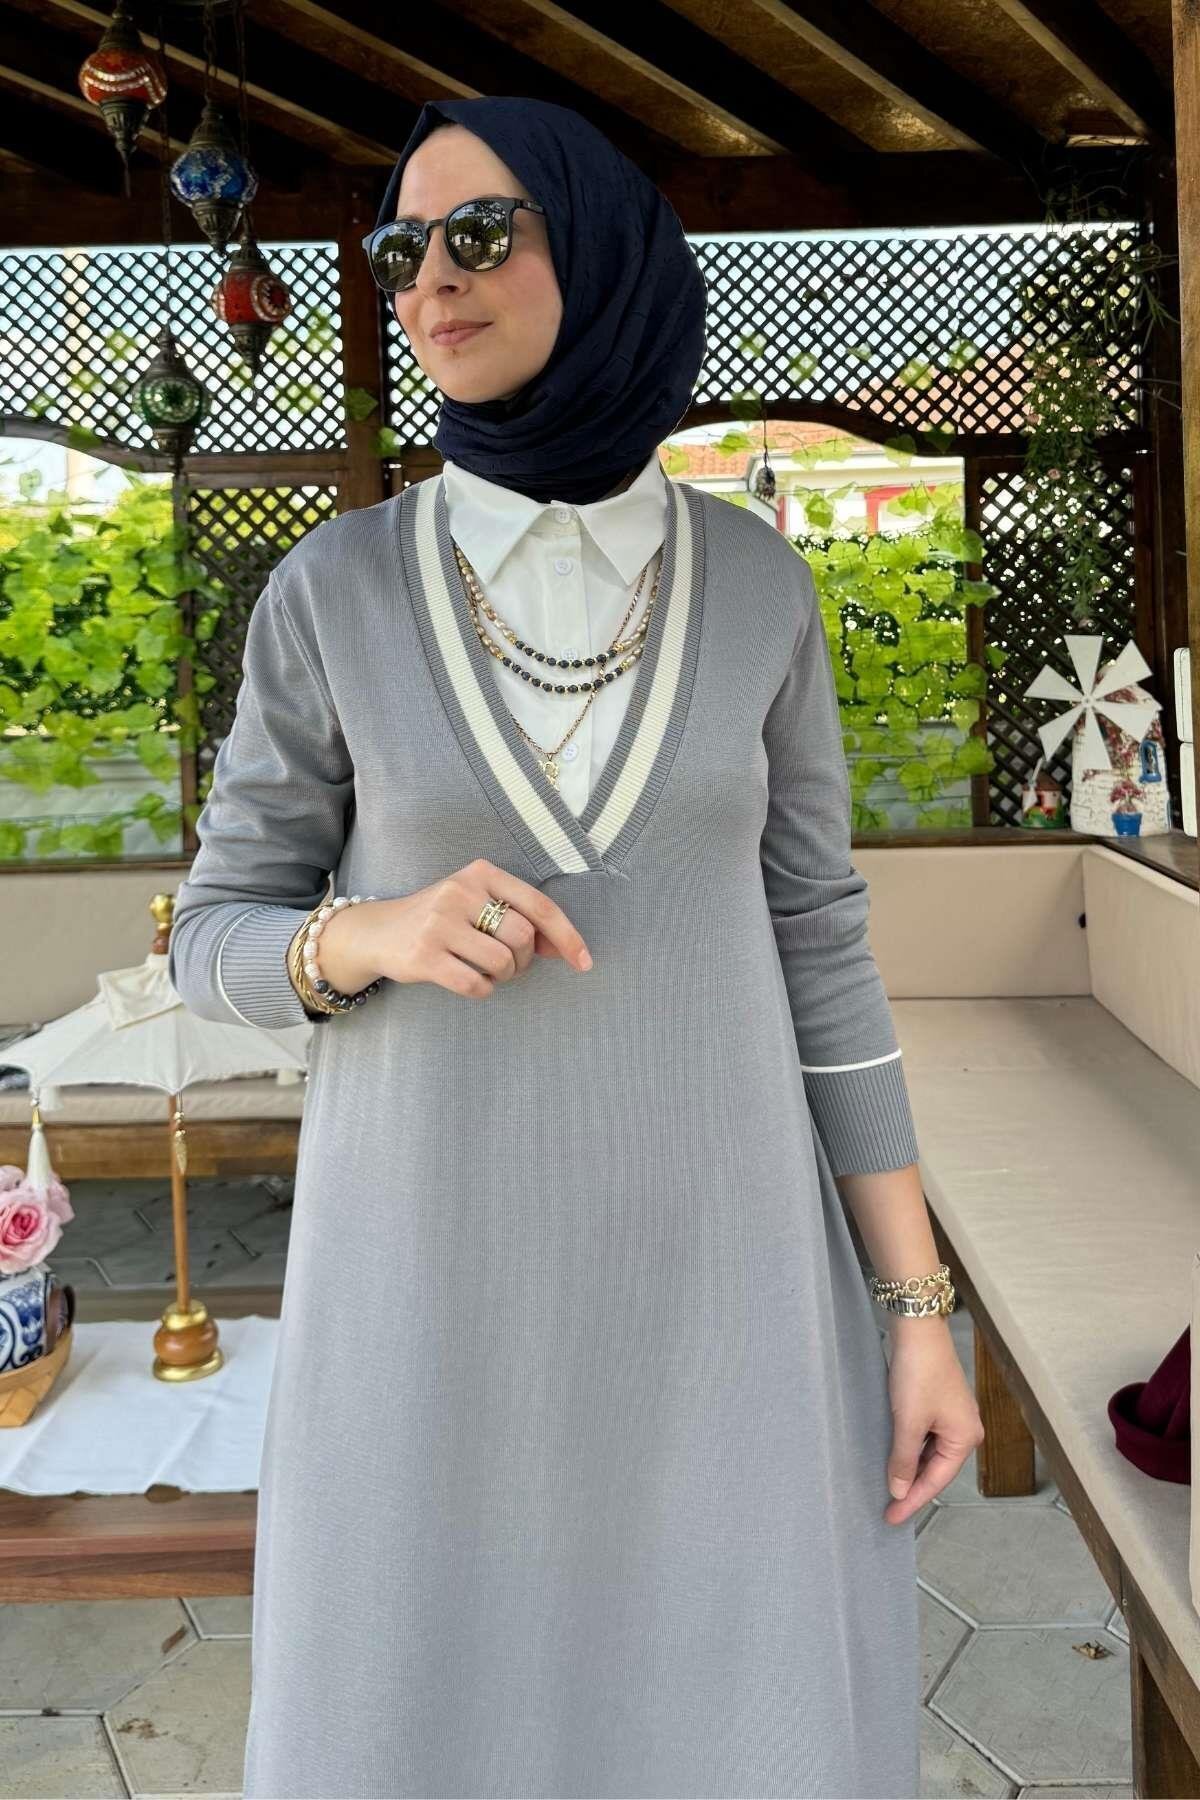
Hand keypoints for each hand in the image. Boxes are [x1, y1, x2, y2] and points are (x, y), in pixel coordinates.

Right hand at [325, 858, 591, 1000]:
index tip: (584, 962)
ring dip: (502, 977)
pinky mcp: (424, 955)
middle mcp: (459, 892)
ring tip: (485, 971)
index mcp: (480, 873)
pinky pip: (476, 984)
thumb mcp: (477, 904)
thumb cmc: (441, 920)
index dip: (567, 936)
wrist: (378, 931)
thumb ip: (519, 918)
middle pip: (523, 936)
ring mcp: (439, 923)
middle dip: (524, 961)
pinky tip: (466, 979)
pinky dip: (482, 989)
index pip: (539, 905)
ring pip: (502, 962)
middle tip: (508, 965)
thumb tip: (566, 947)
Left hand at [881, 1319, 983, 1524]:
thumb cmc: (918, 1374)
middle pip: (935, 1469)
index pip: (935, 1481)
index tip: (891, 1517)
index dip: (911, 1501)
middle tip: (887, 1508)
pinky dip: (910, 1450)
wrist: (918, 1329)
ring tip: (889, 1488)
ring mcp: (953, 1416)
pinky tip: (895, 1456)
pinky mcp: (939, 1402)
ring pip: (929, 1453)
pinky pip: (925, 1437)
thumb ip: (902, 1459)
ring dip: (910, 1469)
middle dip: (912, 1488)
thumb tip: (898, 1490)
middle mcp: (965, 1430)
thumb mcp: (908, 1421)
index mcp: (965, 1438)